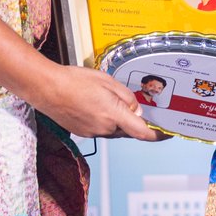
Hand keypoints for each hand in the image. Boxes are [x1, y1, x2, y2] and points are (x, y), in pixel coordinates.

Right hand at [30, 64, 163, 141]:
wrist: (47, 88)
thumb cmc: (75, 80)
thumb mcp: (107, 81)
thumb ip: (126, 97)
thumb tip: (136, 110)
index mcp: (113, 114)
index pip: (143, 132)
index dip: (159, 134)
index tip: (168, 132)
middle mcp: (105, 129)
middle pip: (129, 130)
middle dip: (134, 120)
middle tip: (134, 104)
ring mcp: (93, 133)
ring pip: (115, 130)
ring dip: (117, 119)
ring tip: (105, 98)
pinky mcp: (84, 133)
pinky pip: (102, 129)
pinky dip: (104, 119)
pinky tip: (94, 104)